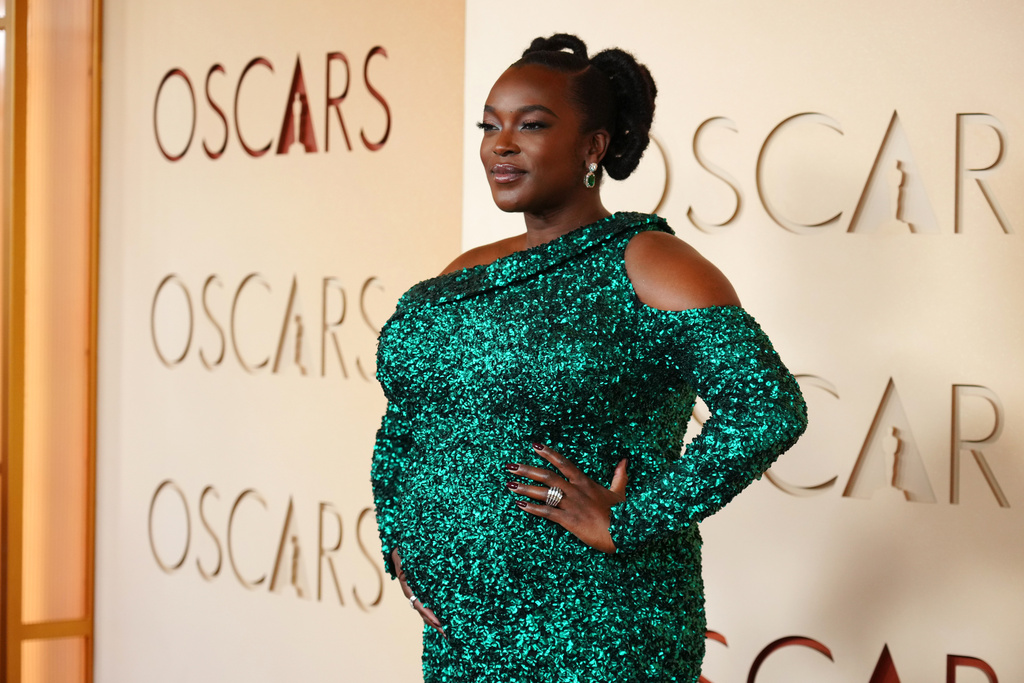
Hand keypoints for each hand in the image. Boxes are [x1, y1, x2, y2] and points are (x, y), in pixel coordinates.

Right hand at [391, 547, 446, 638]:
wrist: (400, 550)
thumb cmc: (401, 553)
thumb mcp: (400, 558)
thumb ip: (402, 566)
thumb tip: (401, 573)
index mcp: (408, 588)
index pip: (420, 605)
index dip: (428, 615)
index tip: (438, 622)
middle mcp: (413, 594)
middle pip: (424, 613)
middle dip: (435, 623)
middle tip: (446, 633)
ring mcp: (418, 594)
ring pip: (427, 612)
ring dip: (436, 621)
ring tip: (447, 631)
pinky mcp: (424, 592)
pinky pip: (430, 604)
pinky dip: (436, 613)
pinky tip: (444, 619)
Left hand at [506, 443, 627, 553]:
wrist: (623, 531)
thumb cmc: (621, 513)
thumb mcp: (619, 492)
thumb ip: (619, 476)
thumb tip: (624, 461)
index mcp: (585, 482)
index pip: (563, 463)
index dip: (548, 454)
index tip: (534, 446)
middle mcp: (574, 490)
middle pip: (547, 476)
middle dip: (527, 470)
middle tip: (510, 466)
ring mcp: (570, 505)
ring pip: (543, 493)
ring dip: (525, 488)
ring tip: (509, 484)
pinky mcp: (568, 520)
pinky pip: (546, 512)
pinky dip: (532, 508)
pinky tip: (520, 504)